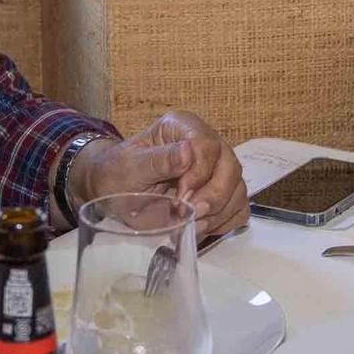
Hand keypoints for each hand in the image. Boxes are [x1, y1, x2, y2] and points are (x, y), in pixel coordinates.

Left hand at [70, 109, 248, 241]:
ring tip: (192, 224)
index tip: (180, 197)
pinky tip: (202, 227)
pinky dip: (225, 222)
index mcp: (182, 127)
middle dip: (213, 196)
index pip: (207, 145)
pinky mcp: (220, 195)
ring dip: (218, 213)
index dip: (198, 173)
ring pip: (238, 190)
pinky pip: (238, 209)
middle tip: (191, 214)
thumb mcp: (130, 167)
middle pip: (230, 167)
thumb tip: (187, 152)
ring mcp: (216, 170)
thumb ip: (159, 160)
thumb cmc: (118, 175)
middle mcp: (205, 144)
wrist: (114, 194)